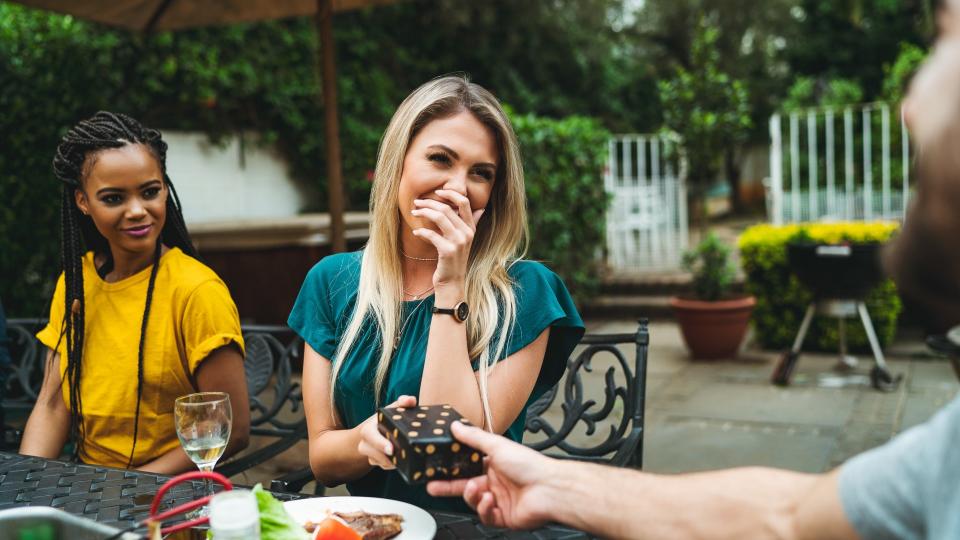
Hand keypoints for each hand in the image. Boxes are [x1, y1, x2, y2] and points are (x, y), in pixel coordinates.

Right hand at [357, 395, 416, 469]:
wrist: (385, 428)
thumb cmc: (392, 417)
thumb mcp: (396, 408)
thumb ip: (403, 402)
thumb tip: (410, 400)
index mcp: (369, 427)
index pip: (368, 434)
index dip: (378, 442)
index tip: (390, 449)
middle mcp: (366, 440)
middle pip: (368, 450)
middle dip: (382, 457)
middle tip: (397, 460)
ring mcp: (369, 452)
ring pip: (375, 461)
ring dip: (389, 462)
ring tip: (403, 460)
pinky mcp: (375, 461)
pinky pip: (382, 466)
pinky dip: (391, 465)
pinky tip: (402, 462)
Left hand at [411, 190, 484, 292]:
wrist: (452, 281)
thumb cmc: (454, 259)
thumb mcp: (465, 240)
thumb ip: (472, 224)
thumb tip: (481, 209)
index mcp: (471, 228)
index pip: (464, 202)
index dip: (450, 193)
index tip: (437, 192)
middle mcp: (467, 233)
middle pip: (447, 208)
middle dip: (429, 202)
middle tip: (417, 202)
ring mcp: (458, 242)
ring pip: (439, 217)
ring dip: (423, 212)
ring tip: (414, 213)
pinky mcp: (448, 251)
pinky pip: (431, 234)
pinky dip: (421, 231)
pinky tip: (415, 232)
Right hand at [426, 421, 557, 529]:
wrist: (549, 489)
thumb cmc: (530, 465)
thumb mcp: (497, 445)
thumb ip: (474, 437)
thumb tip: (456, 426)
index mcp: (495, 464)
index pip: (467, 466)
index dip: (452, 468)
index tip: (436, 467)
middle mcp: (496, 482)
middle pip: (466, 486)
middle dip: (448, 487)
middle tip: (432, 486)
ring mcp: (500, 500)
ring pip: (474, 502)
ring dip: (472, 496)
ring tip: (477, 490)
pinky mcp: (504, 517)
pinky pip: (486, 517)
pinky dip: (485, 509)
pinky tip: (490, 501)